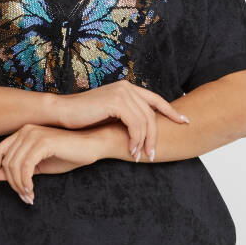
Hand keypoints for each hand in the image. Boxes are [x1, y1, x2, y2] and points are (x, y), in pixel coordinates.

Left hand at [0, 124, 99, 203]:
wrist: (91, 146)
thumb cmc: (68, 155)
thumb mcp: (39, 165)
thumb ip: (19, 169)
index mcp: (22, 133)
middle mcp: (25, 131)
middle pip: (6, 162)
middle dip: (12, 184)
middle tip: (24, 197)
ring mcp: (34, 135)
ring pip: (15, 166)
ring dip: (20, 186)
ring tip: (29, 197)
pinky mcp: (43, 142)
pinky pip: (26, 166)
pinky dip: (26, 182)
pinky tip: (32, 191)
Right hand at [54, 79, 188, 161]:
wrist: (61, 114)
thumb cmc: (82, 118)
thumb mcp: (109, 115)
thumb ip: (125, 116)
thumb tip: (141, 130)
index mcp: (127, 88)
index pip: (156, 100)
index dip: (172, 112)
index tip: (185, 123)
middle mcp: (127, 87)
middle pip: (152, 114)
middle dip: (155, 136)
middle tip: (153, 155)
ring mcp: (122, 92)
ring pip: (145, 121)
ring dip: (144, 142)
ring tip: (141, 157)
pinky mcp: (115, 102)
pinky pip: (135, 125)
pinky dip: (135, 140)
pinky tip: (131, 150)